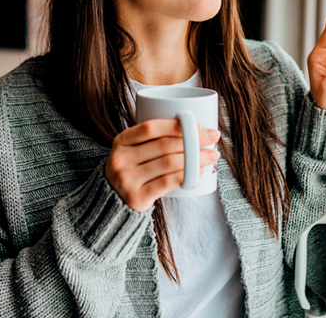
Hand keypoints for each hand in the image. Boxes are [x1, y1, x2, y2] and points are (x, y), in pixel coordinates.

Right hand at [105, 119, 220, 211]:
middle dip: (193, 140)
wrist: (112, 200)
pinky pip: (167, 183)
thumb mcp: (132, 150)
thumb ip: (152, 139)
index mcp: (121, 141)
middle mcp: (121, 159)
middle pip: (164, 145)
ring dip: (196, 158)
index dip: (176, 125)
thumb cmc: (132, 169)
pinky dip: (187, 176)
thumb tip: (193, 127)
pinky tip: (199, 172)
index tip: (198, 125)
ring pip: (169, 163)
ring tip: (212, 155)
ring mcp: (127, 179)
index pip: (151, 128)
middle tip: (213, 138)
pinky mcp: (136, 198)